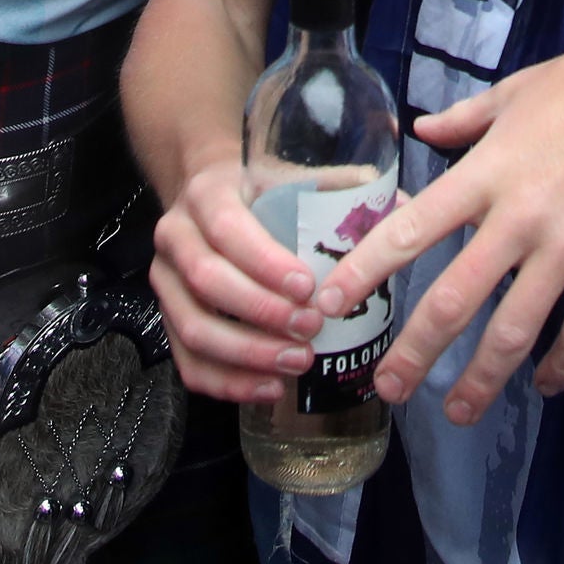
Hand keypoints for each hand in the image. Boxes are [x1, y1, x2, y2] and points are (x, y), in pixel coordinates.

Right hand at [149, 162, 325, 402]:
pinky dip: (227, 383)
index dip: (264, 263)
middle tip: (311, 329)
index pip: (228, 229)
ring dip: (247, 354)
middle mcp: (175, 236)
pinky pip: (188, 362)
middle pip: (206, 282)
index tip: (307, 287)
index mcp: (206, 194)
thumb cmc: (262, 191)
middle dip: (262, 313)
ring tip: (298, 363)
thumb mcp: (291, 175)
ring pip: (193, 328)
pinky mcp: (167, 318)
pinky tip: (271, 388)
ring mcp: (165, 281)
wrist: (210, 197)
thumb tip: (398, 206)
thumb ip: (339, 187)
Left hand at [313, 12, 563, 423]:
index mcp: (486, 173)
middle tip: (387, 388)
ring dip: (482, 378)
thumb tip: (421, 128)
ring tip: (458, 411)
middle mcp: (519, 217)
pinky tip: (545, 384)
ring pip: (516, 330)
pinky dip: (561, 365)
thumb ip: (464, 120)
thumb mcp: (513, 92)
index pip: (411, 229)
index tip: (328, 304)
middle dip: (415, 352)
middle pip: (455, 300)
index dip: (364, 271)